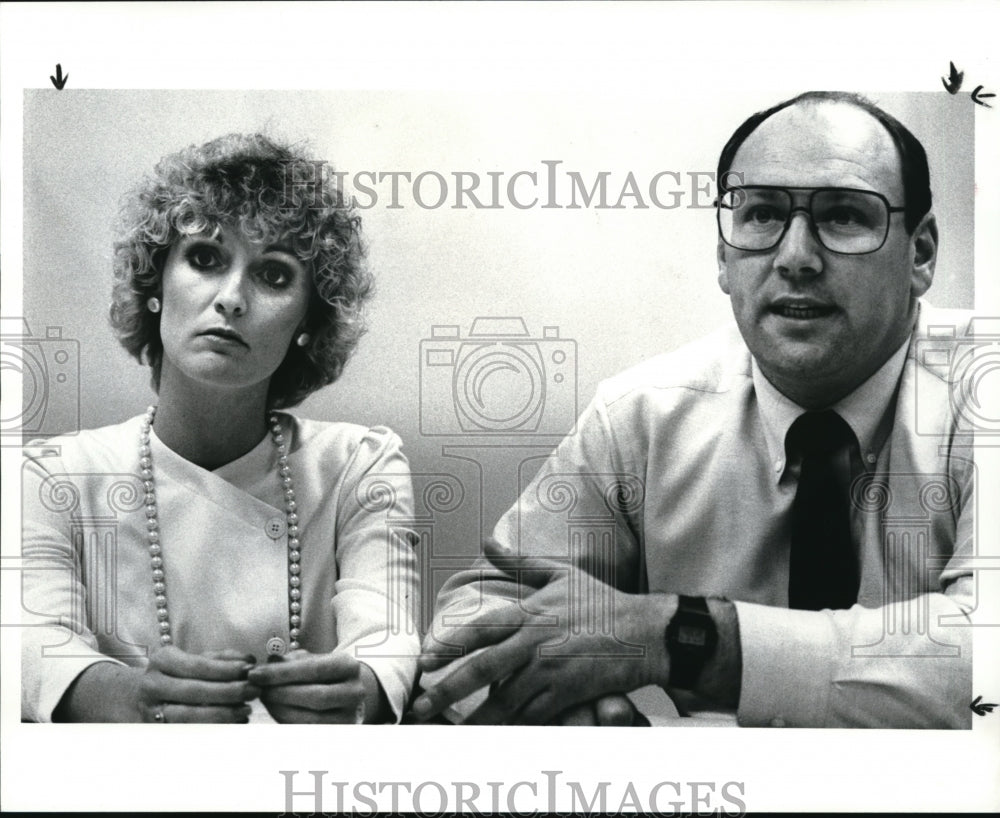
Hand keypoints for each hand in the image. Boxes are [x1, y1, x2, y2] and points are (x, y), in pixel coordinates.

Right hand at [137, 647, 258, 722]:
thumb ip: (224, 659)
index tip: (249, 670)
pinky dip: (215, 729)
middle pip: (194, 691)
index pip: (197, 665)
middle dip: (228, 692)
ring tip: (246, 709)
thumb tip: (248, 661)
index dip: (225, 669)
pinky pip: (188, 732)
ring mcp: (150, 711)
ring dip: (223, 714)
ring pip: (189, 716)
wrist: (155, 697)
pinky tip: (235, 723)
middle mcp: (151, 685)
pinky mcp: (158, 731)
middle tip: (253, 691)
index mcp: (162, 660)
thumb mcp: (201, 659)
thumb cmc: (186, 674)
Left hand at [247, 650, 367, 723]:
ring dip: (281, 710)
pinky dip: (287, 721)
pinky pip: (309, 731)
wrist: (345, 693)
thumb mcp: (310, 660)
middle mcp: (355, 692)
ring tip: (265, 699)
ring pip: (312, 719)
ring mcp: (349, 716)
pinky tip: (275, 710)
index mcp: (349, 667)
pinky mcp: (339, 733)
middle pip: (316, 696)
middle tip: (258, 689)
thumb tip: (268, 663)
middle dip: (281, 693)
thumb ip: (289, 661)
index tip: (255, 674)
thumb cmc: (321, 674)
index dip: (282, 673)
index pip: (315, 669)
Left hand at [415, 538, 674, 724]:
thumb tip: (488, 542)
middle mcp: (536, 643)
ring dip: (476, 719)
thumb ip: (519, 562)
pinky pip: (534, 715)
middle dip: (448, 691)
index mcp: (530, 613)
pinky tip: (495, 736)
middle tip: (421, 707)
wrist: (646, 632)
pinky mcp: (569, 695)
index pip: (480, 630)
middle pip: (483, 670)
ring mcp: (552, 672)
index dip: (449, 646)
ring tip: (450, 732)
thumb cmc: (601, 601)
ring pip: (505, 702)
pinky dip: (513, 727)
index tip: (424, 661)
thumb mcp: (560, 574)